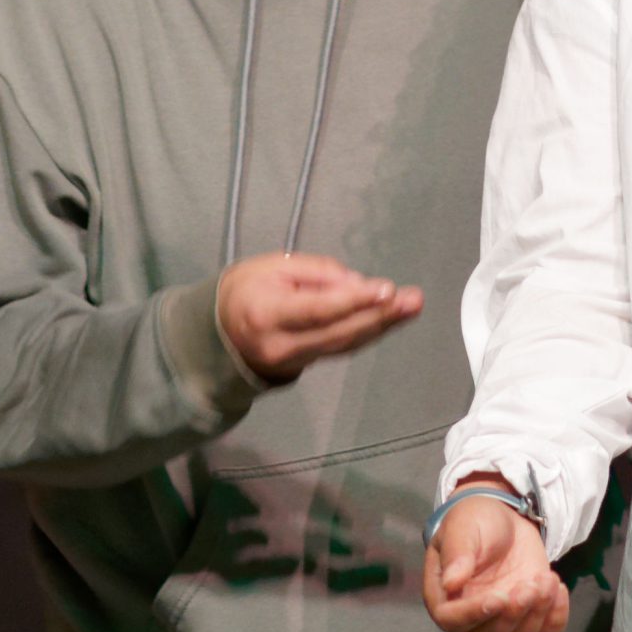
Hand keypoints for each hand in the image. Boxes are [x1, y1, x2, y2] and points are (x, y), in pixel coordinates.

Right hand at [214, 252, 421, 381]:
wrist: (219, 332)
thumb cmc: (247, 288)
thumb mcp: (275, 265)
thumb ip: (317, 273)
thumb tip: (357, 285)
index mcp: (267, 314)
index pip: (317, 310)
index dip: (353, 301)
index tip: (387, 289)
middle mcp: (282, 346)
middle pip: (339, 332)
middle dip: (380, 316)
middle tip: (413, 300)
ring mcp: (296, 362)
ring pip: (346, 344)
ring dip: (382, 325)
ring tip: (412, 306)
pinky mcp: (308, 365)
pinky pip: (342, 348)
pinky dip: (369, 332)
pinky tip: (391, 318)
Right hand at [422, 483, 569, 631]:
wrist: (506, 518)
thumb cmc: (476, 521)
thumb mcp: (463, 527)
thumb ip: (456, 554)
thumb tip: (450, 583)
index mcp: (445, 597)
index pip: (452, 620)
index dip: (474, 615)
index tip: (498, 597)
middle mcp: (471, 617)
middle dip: (513, 614)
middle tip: (530, 584)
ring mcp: (501, 620)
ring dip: (536, 615)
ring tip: (547, 579)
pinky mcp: (528, 617)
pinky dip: (556, 619)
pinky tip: (557, 588)